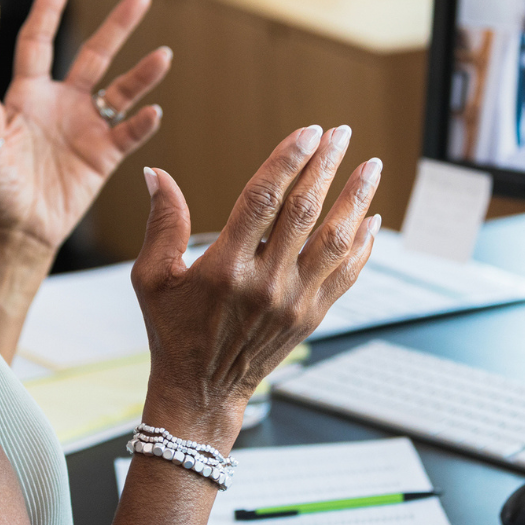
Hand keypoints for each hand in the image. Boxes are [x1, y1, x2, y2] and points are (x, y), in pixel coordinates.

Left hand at [0, 0, 171, 255]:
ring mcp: (87, 126)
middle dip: (118, 25)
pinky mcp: (104, 154)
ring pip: (121, 90)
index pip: (39, 41)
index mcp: (29, 94)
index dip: (49, 10)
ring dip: (143, 73)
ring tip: (164, 55)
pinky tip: (154, 111)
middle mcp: (62, 102)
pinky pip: (128, 133)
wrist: (18, 229)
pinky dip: (142, 123)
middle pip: (95, 54)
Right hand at [131, 124, 381, 446]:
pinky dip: (362, 245)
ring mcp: (294, 302)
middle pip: (304, 212)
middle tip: (341, 134)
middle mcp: (265, 284)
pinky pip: (345, 275)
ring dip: (355, 200)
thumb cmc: (172, 330)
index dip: (287, 161)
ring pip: (334, 241)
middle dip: (325, 167)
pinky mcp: (311, 317)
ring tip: (371, 166)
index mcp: (225, 267)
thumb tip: (155, 174)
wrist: (202, 391)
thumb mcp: (152, 277)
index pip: (263, 200)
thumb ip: (162, 222)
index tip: (308, 132)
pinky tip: (371, 218)